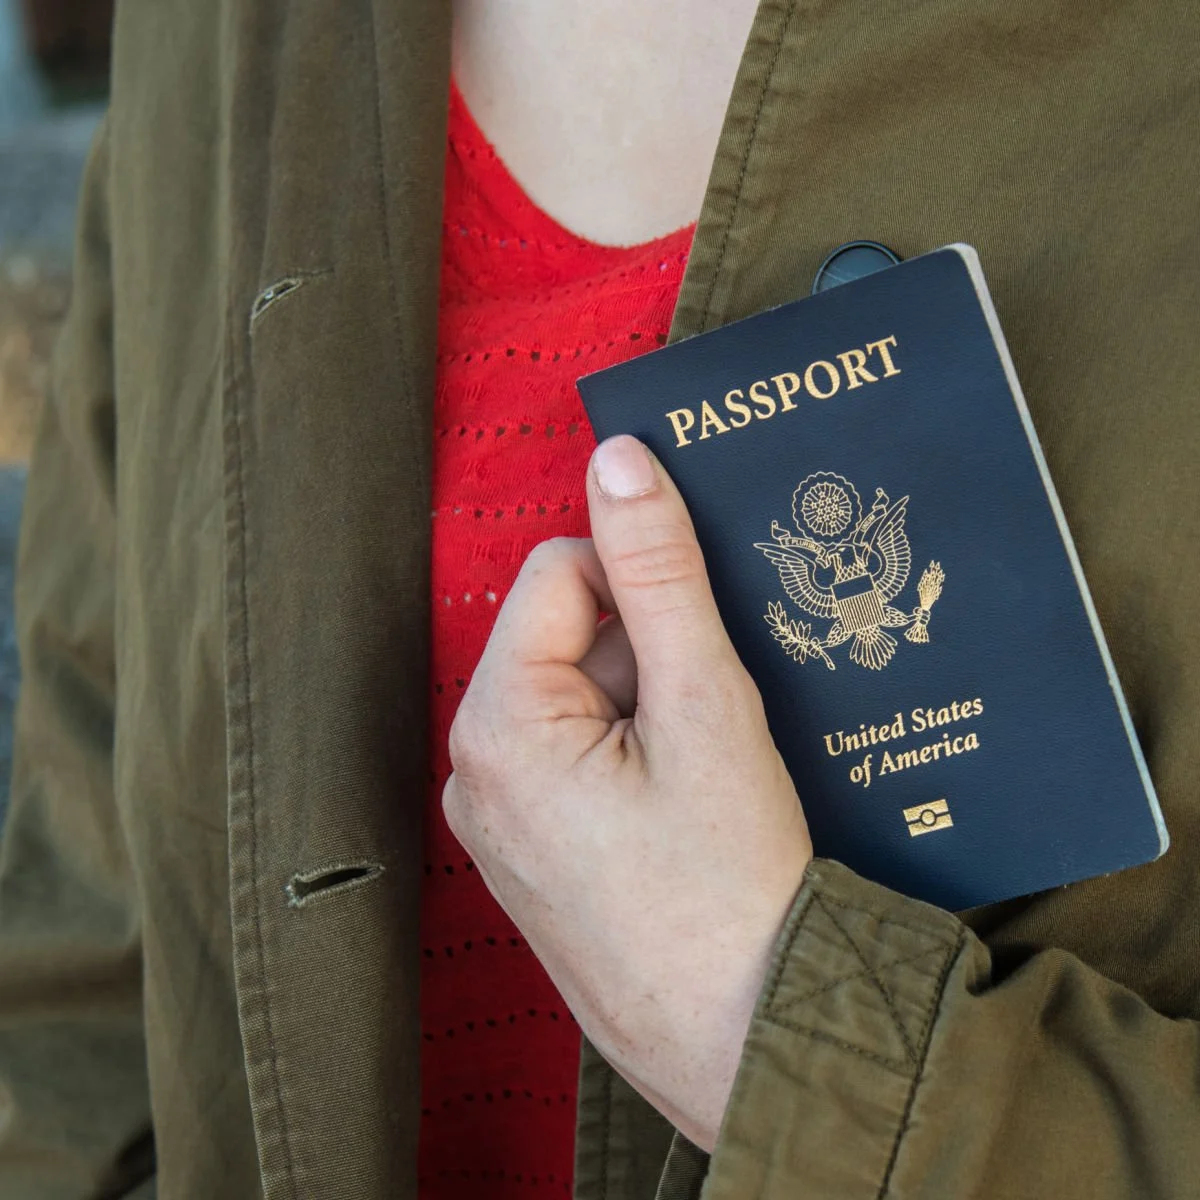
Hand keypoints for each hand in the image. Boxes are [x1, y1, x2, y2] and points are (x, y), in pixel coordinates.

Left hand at [443, 435, 812, 1151]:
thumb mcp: (703, 705)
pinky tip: (684, 809)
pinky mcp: (530, 857)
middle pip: (563, 641)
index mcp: (498, 724)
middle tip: (711, 719)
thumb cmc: (729, 883)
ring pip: (574, 703)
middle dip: (643, 657)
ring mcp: (498, 824)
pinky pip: (572, 764)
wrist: (749, 1037)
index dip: (638, 585)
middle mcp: (474, 773)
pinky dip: (630, 759)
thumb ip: (657, 573)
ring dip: (643, 709)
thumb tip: (618, 458)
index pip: (557, 574)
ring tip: (705, 775)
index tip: (698, 640)